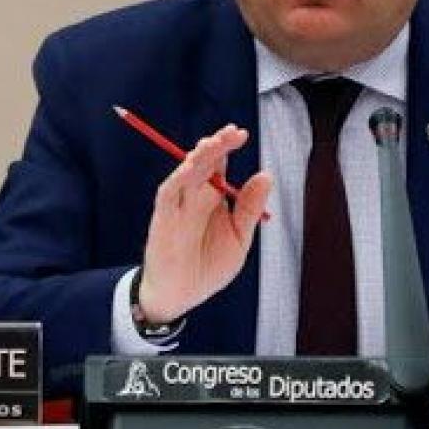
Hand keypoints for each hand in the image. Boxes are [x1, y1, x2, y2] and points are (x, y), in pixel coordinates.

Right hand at [137, 124, 271, 323]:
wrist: (181, 296)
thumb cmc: (208, 268)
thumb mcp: (239, 238)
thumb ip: (249, 208)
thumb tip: (266, 175)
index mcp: (212, 199)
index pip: (219, 164)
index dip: (227, 147)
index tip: (242, 133)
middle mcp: (194, 197)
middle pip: (204, 162)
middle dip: (216, 145)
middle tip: (232, 132)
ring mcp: (177, 206)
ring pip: (186, 172)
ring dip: (198, 156)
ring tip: (213, 144)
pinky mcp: (162, 218)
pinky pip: (168, 193)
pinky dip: (179, 178)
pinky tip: (192, 167)